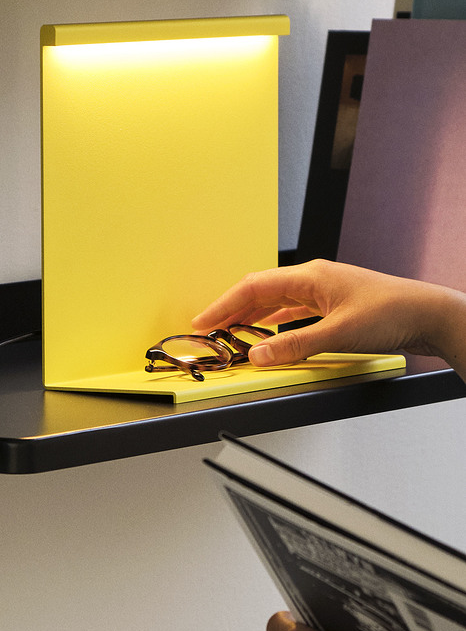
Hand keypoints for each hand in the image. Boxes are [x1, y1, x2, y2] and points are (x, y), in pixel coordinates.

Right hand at [191, 259, 465, 379]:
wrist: (428, 314)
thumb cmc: (392, 313)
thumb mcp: (338, 334)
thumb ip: (294, 345)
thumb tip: (258, 354)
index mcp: (310, 276)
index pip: (253, 287)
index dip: (223, 305)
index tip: (203, 322)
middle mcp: (314, 279)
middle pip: (260, 291)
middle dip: (232, 309)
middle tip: (209, 329)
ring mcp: (324, 291)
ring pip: (275, 300)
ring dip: (251, 315)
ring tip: (231, 330)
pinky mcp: (334, 305)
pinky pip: (292, 309)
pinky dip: (274, 320)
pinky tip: (269, 330)